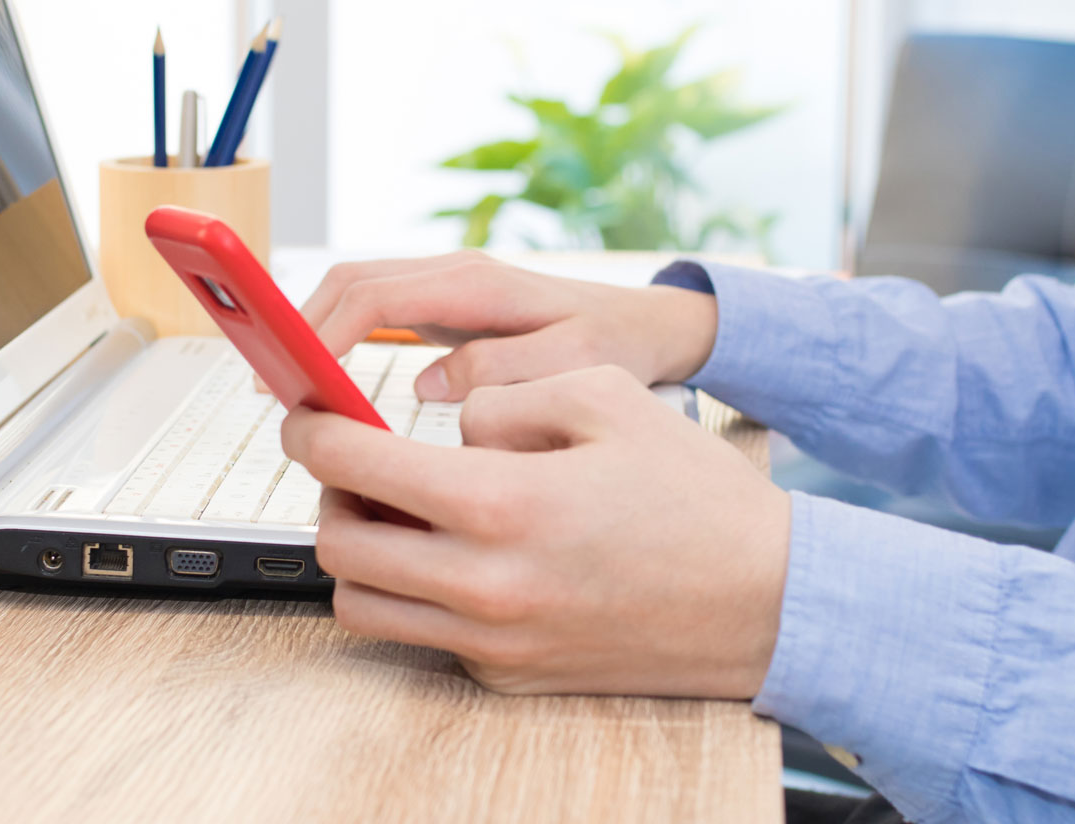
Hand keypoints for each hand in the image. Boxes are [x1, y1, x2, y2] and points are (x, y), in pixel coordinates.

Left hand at [282, 365, 790, 697]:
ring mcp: (493, 642)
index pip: (354, 464)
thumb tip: (443, 423)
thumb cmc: (696, 496)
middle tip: (355, 462)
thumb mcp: (608, 398)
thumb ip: (506, 398)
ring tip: (403, 511)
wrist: (768, 603)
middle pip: (336, 545)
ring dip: (361, 551)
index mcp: (501, 503)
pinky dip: (418, 594)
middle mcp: (484, 585)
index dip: (312, 428)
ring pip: (362, 605)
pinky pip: (424, 636)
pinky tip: (463, 555)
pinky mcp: (509, 676)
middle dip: (328, 493)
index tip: (306, 412)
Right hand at [298, 251, 717, 401]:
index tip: (296, 377)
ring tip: (283, 382)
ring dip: (313, 328)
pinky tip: (324, 376)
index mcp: (477, 283)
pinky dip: (338, 335)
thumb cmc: (618, 343)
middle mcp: (455, 274)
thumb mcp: (575, 362)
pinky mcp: (448, 307)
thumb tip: (431, 381)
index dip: (324, 334)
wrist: (649, 325)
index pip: (375, 295)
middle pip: (349, 284)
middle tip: (267, 382)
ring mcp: (448, 287)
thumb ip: (506, 369)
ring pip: (356, 292)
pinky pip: (376, 310)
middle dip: (299, 326)